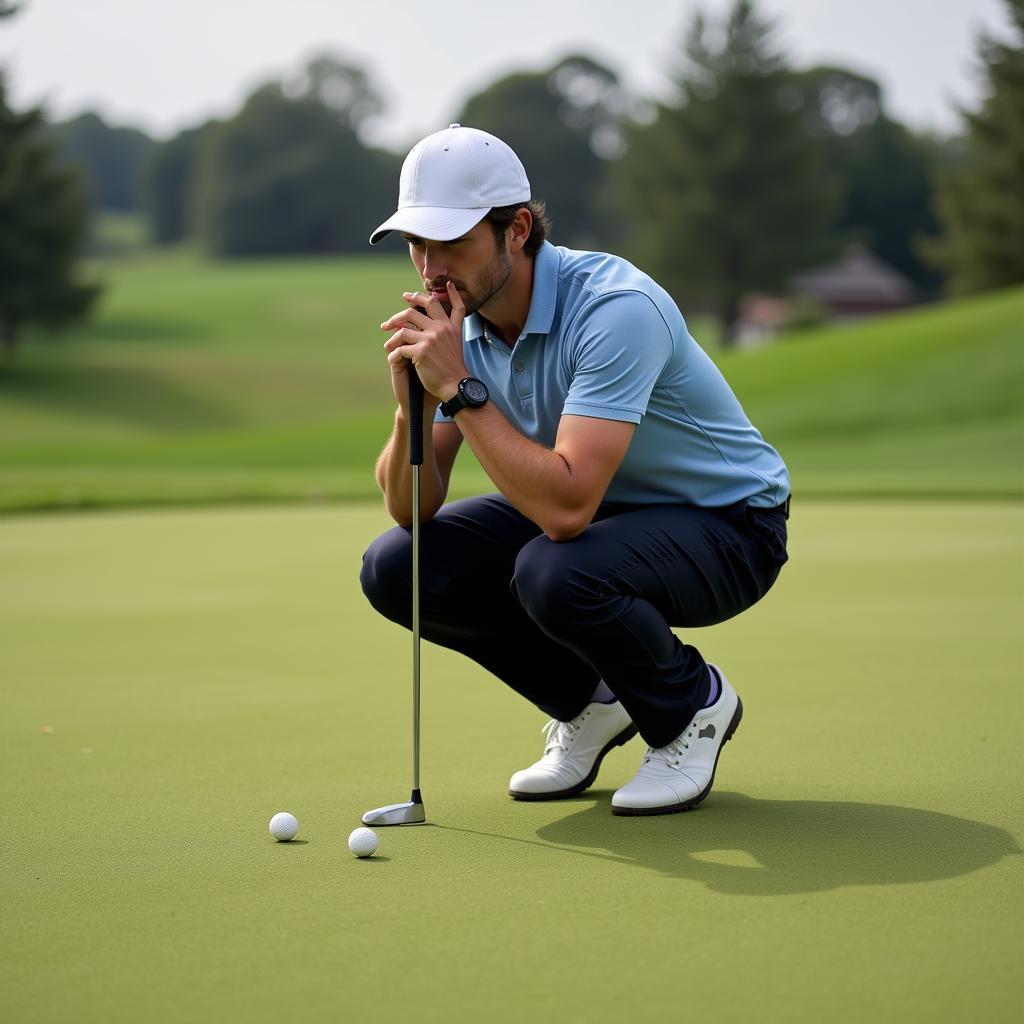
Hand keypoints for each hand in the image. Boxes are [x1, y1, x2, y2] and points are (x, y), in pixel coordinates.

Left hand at [380, 281, 467, 406]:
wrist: (455, 386)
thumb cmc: (453, 370)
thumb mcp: (457, 345)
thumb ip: (448, 332)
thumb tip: (435, 324)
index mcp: (451, 327)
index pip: (454, 304)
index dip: (451, 293)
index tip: (446, 284)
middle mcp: (442, 329)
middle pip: (417, 309)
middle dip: (402, 309)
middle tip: (391, 319)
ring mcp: (431, 338)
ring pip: (404, 327)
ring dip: (392, 335)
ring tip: (387, 345)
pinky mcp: (421, 351)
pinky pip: (400, 347)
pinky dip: (394, 353)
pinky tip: (392, 357)